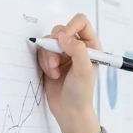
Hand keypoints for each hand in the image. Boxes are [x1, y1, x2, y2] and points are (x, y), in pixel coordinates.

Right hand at [36, 13, 100, 132]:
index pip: (81, 22)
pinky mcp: (50, 60)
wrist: (69, 110)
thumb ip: (77, 50)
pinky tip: (51, 75)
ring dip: (48, 56)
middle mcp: (77, 46)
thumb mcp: (84, 71)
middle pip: (60, 29)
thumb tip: (63, 36)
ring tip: (54, 72)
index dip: (70, 26)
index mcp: (90, 46)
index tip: (64, 40)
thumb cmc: (81, 92)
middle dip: (55, 45)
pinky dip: (44, 62)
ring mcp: (63, 53)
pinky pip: (41, 51)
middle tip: (56, 60)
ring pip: (48, 40)